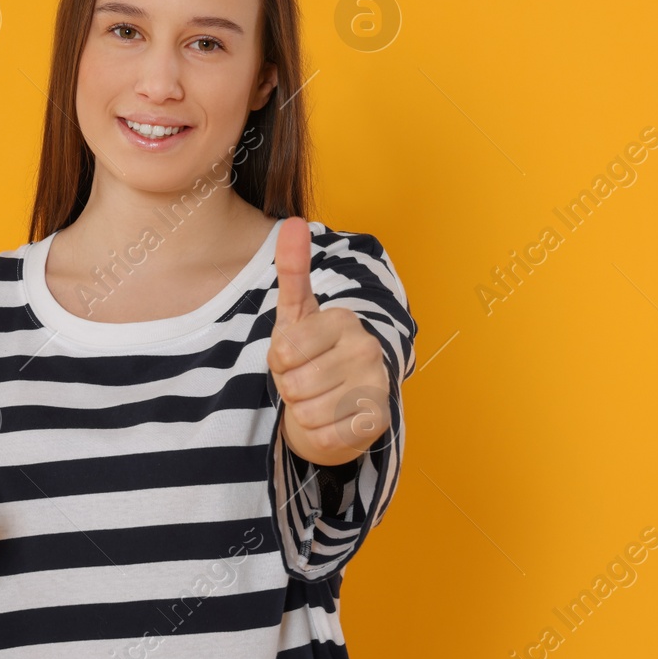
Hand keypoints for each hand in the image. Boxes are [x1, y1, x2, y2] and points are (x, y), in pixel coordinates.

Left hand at [267, 216, 392, 466]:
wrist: (340, 403)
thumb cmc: (311, 355)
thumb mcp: (295, 313)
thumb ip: (292, 268)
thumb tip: (294, 222)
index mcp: (343, 319)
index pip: (281, 350)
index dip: (278, 361)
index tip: (295, 356)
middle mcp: (366, 348)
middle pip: (293, 384)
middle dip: (290, 388)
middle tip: (307, 381)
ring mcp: (377, 385)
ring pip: (307, 412)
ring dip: (304, 412)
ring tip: (318, 398)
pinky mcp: (379, 421)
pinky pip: (326, 436)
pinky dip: (320, 435)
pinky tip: (332, 420)